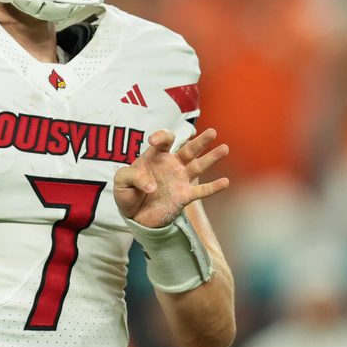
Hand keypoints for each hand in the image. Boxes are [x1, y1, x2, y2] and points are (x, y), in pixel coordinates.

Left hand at [113, 128, 229, 227]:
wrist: (134, 214)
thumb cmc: (127, 192)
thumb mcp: (122, 181)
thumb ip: (133, 176)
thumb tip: (152, 185)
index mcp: (155, 156)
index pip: (163, 141)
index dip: (161, 137)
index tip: (153, 141)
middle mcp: (171, 165)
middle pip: (188, 150)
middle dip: (200, 141)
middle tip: (212, 132)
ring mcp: (179, 180)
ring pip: (198, 166)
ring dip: (211, 158)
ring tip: (224, 148)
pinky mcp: (184, 196)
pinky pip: (200, 191)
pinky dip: (213, 187)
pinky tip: (224, 182)